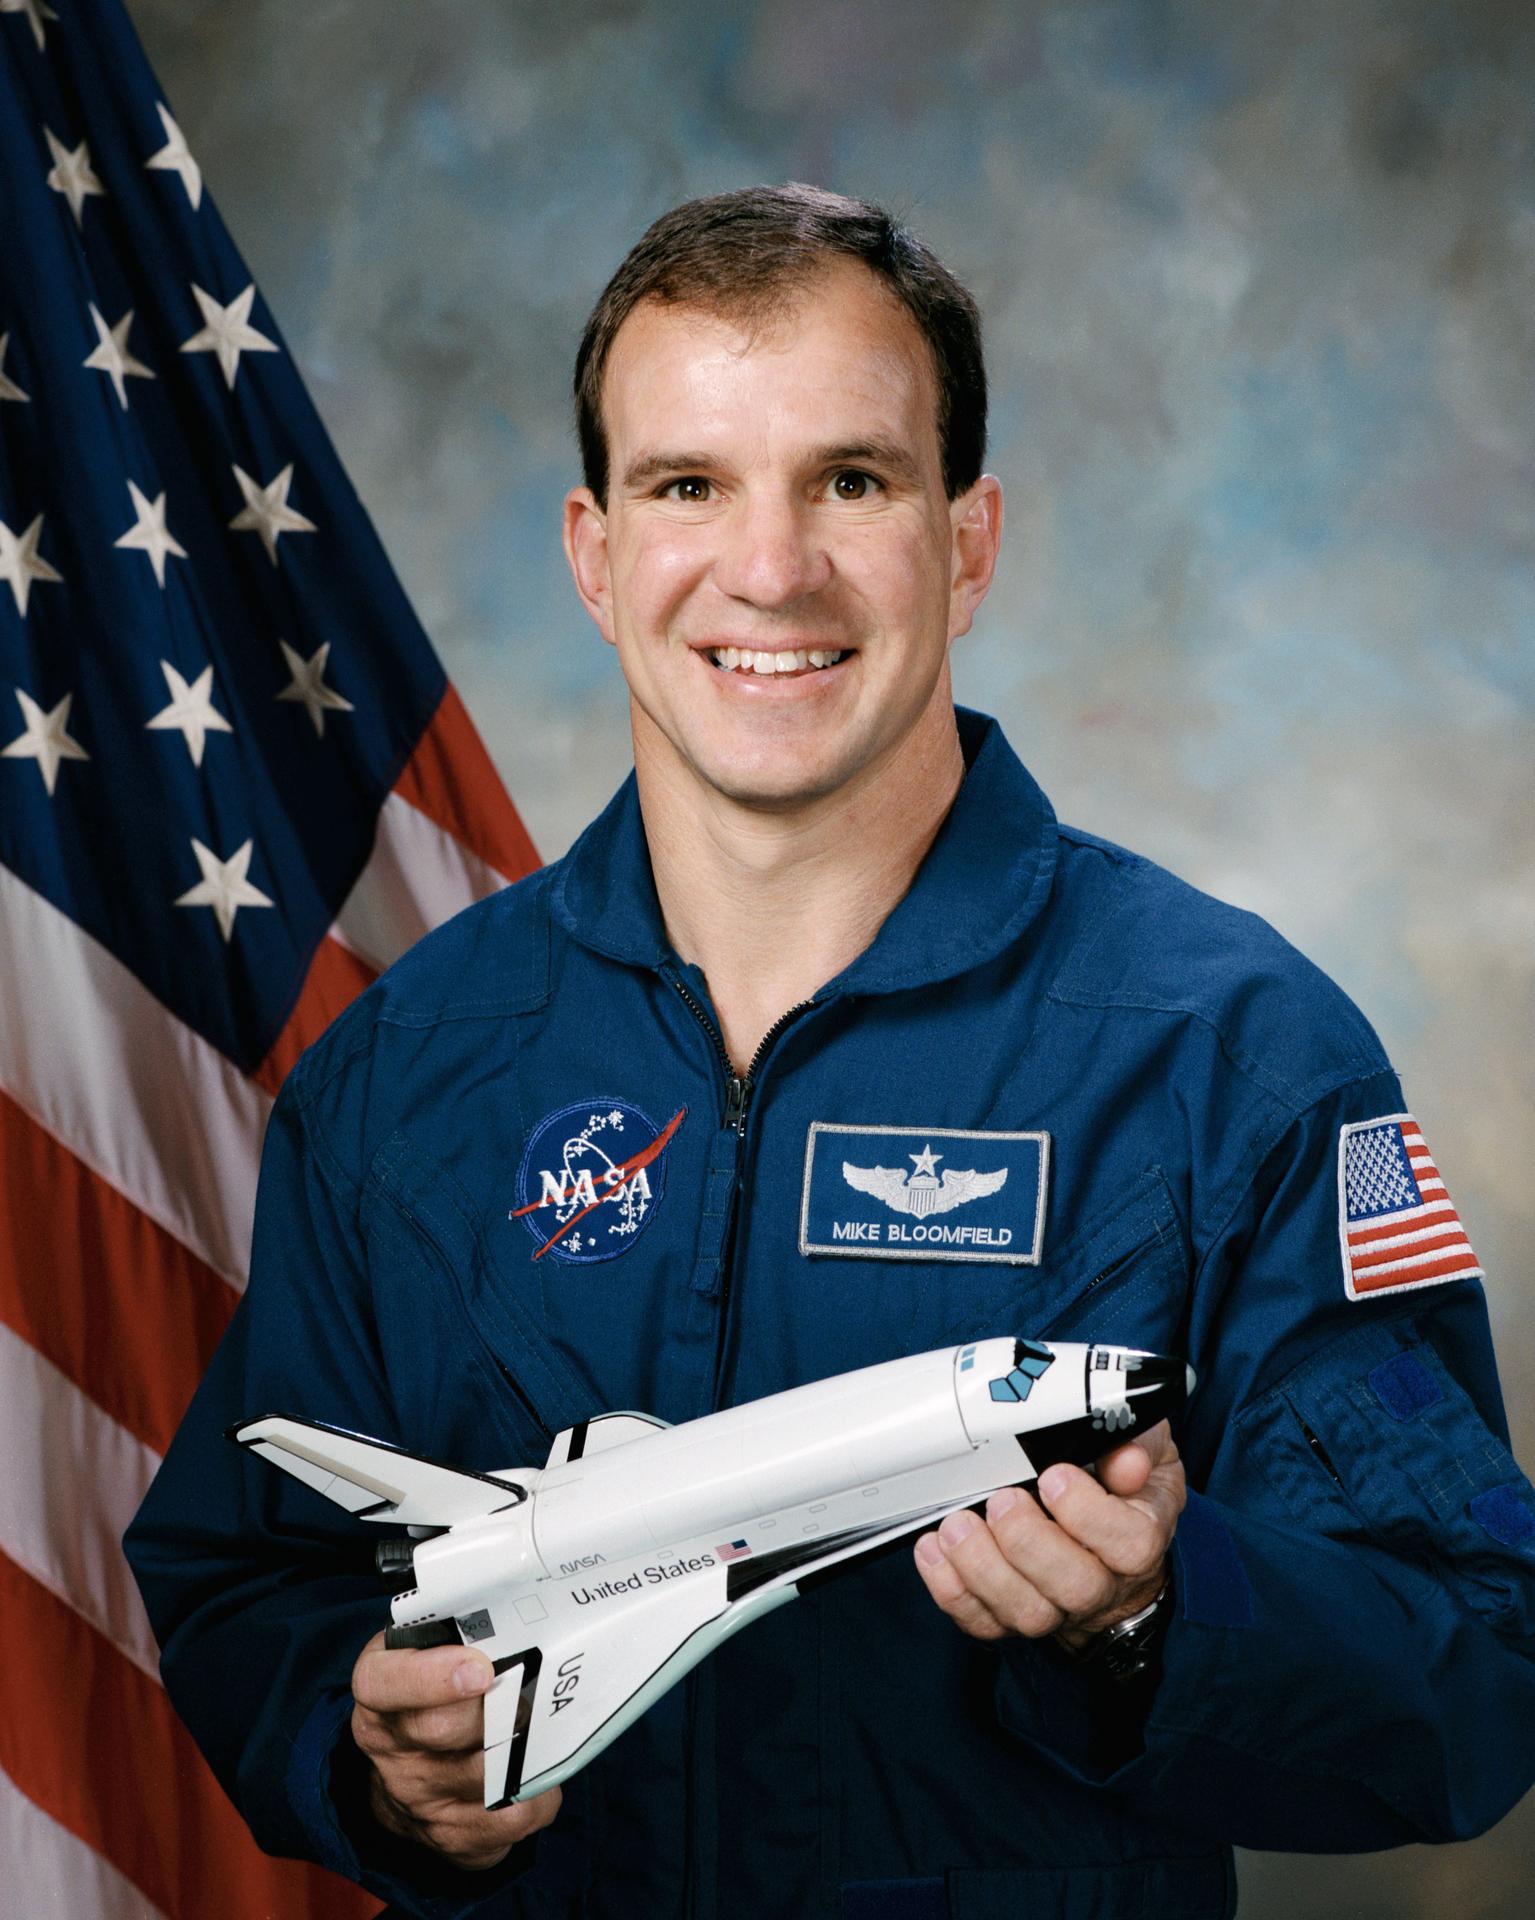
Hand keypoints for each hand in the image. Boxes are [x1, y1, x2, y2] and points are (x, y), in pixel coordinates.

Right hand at [350, 1633, 561, 1869]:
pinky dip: (539, 1792)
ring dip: (527, 1748)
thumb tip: (514, 1610)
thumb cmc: (431, 1694)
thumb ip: (459, 1631)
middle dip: (497, 1705)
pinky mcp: (453, 1835)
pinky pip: (511, 1817)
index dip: (430, 1676)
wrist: (408, 1772)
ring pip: (487, 1776)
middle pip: (444, 1729)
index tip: (478, 1667)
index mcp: (379, 1693)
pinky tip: (540, 1771)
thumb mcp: (427, 1650)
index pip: (384, 1683)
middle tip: (532, 1686)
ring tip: (545, 1722)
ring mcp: (420, 1798)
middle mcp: (392, 1750)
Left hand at [913, 1419, 1185, 1649]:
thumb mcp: (1143, 1447)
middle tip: (1001, 1500)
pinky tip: (935, 1550)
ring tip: (957, 1525)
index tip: (1054, 1477)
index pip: (1131, 1545)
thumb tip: (1127, 1461)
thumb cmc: (1118, 1482)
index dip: (1089, 1515)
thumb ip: (1138, 1443)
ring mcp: (1057, 1605)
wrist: (1105, 1535)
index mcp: (1139, 1536)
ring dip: (983, 1570)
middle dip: (1028, 1543)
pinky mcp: (1013, 1614)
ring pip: (1028, 1613)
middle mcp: (1103, 1582)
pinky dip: (952, 1590)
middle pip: (1076, 1588)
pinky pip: (984, 1622)